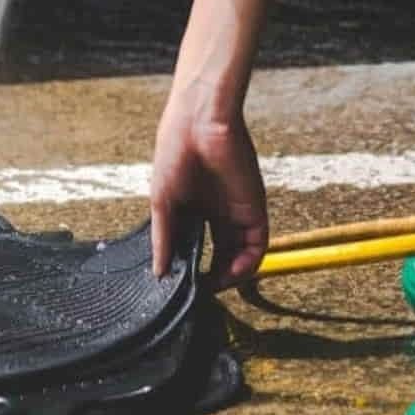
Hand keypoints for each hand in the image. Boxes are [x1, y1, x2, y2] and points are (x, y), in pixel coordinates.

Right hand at [150, 86, 267, 289]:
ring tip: (213, 286)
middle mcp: (216, 213)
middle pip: (219, 256)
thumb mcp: (162, 203)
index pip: (195, 248)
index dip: (190, 269)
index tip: (180, 285)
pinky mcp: (254, 209)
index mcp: (193, 210)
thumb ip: (164, 239)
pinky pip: (256, 246)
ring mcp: (236, 212)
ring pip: (239, 256)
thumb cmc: (175, 153)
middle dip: (211, 277)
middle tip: (199, 291)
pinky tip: (228, 274)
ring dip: (229, 277)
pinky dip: (246, 265)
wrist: (199, 123)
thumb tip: (158, 272)